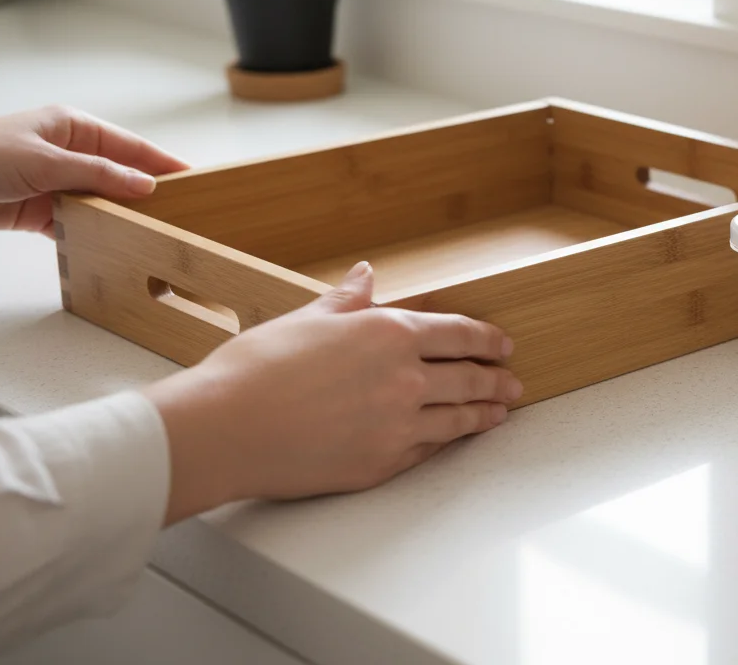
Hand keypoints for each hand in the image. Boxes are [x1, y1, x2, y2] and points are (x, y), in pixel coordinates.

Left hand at [0, 105, 186, 232]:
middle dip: (146, 192)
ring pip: (101, 201)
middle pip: (120, 175)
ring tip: (152, 232)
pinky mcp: (41, 211)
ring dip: (119, 216)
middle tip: (181, 211)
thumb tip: (143, 183)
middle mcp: (68, 153)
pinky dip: (94, 234)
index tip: (193, 177)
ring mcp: (55, 183)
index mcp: (72, 127)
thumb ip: (97, 173)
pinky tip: (113, 244)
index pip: (130, 145)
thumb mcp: (45, 160)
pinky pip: (79, 223)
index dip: (162, 161)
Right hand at [143, 262, 520, 523]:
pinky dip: (449, 441)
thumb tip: (366, 275)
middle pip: (468, 377)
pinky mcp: (383, 462)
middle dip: (496, 379)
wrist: (226, 428)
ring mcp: (398, 424)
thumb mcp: (306, 318)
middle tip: (512, 382)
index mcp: (389, 333)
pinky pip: (429, 450)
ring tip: (499, 413)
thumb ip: (346, 301)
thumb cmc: (255, 369)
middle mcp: (405, 378)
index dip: (485, 338)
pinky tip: (455, 439)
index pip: (456, 333)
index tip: (502, 343)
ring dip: (484, 414)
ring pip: (457, 418)